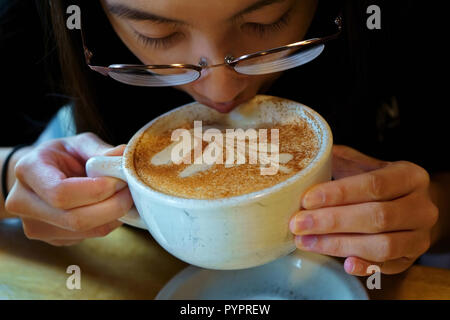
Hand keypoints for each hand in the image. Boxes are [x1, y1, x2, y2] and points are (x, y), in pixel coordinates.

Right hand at [5, 133, 132, 245]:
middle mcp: (24, 203)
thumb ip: (100, 151)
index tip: (120, 179)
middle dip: (112, 206)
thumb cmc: (62, 156)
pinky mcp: (53, 239)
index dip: (97, 190)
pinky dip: (108, 222)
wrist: (42, 174)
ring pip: (86, 231)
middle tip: (130, 190)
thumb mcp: (79, 144)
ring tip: (124, 196)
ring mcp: (36, 226)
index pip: (62, 192)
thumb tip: (124, 157)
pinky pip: (89, 236)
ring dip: (114, 216)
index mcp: (29, 170)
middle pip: (75, 219)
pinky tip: (111, 206)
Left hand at [289, 145, 438, 274]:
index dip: (338, 193)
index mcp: (410, 176)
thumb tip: (305, 162)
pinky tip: (343, 264)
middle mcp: (422, 207)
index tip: (306, 200)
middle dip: (332, 221)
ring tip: (305, 242)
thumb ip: (340, 163)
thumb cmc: (378, 183)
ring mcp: (420, 236)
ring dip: (339, 244)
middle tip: (298, 224)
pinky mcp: (411, 259)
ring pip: (382, 245)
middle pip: (377, 217)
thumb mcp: (364, 166)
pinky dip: (365, 266)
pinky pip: (388, 266)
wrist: (409, 206)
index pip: (374, 184)